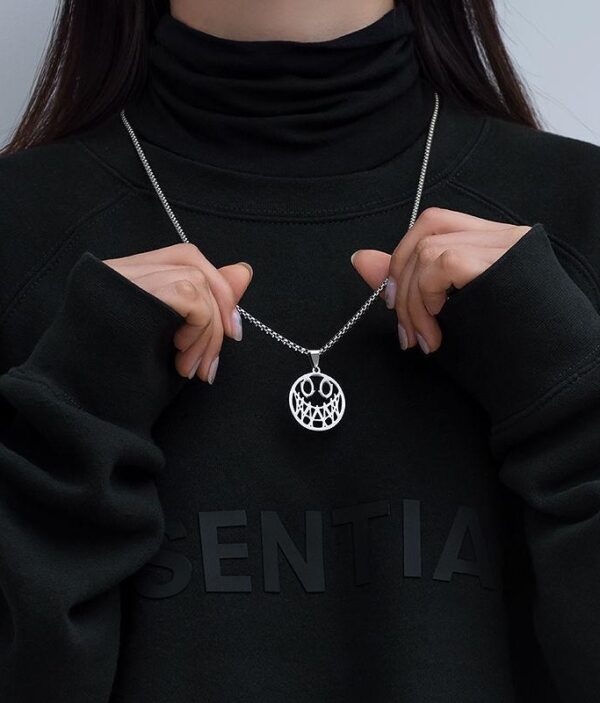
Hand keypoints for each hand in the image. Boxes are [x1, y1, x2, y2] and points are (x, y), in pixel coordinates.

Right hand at [103, 242, 252, 382]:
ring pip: (195, 280)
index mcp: (127, 277)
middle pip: (192, 262)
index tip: (232, 332)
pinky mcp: (127, 294)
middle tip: (215, 359)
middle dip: (220, 310)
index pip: (184, 258)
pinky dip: (200, 329)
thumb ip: (208, 304)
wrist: (88, 415)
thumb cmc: (127, 383)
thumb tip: (243, 271)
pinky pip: (189, 295)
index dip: (217, 288)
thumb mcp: (177, 340)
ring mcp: (120, 279)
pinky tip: (181, 359)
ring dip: (208, 332)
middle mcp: (119, 270)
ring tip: (192, 368)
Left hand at [350, 208, 530, 353]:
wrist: (551, 385)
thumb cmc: (504, 356)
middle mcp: (505, 236)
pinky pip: (442, 261)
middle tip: (405, 328)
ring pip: (429, 248)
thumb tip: (361, 259)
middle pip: (428, 227)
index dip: (403, 260)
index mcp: (495, 244)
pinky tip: (438, 328)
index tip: (396, 305)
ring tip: (424, 340)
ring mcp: (508, 245)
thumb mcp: (445, 315)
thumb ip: (406, 284)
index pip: (434, 225)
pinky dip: (426, 296)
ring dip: (412, 301)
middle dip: (400, 279)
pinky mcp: (504, 260)